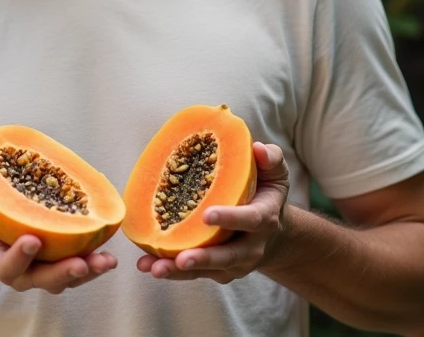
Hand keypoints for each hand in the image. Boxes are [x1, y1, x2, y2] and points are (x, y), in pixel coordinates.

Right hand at [0, 179, 117, 293]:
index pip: (5, 266)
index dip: (18, 257)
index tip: (33, 239)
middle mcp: (20, 269)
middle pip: (41, 280)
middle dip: (61, 273)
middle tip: (80, 263)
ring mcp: (42, 267)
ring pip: (65, 277)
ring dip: (87, 271)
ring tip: (106, 261)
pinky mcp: (60, 258)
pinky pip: (79, 265)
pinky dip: (95, 259)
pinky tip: (110, 249)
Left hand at [136, 141, 290, 283]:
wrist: (274, 232)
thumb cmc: (266, 192)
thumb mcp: (274, 172)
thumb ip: (270, 158)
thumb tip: (258, 148)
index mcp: (264, 218)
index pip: (250, 219)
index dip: (229, 218)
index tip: (206, 215)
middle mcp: (251, 246)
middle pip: (227, 256)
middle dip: (203, 258)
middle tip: (181, 257)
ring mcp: (235, 263)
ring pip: (208, 269)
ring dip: (180, 271)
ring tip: (156, 268)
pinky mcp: (219, 271)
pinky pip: (195, 274)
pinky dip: (173, 272)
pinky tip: (149, 265)